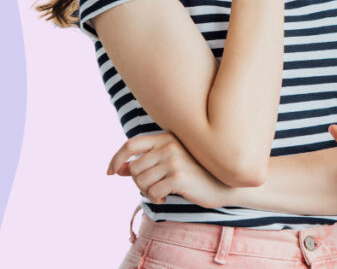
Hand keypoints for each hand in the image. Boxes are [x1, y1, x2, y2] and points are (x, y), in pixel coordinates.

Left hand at [107, 132, 229, 209]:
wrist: (226, 184)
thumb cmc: (197, 172)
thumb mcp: (172, 161)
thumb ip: (147, 161)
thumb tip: (117, 169)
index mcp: (167, 137)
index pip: (131, 144)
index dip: (116, 158)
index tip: (110, 172)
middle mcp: (169, 145)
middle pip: (134, 168)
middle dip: (138, 182)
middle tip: (153, 186)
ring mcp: (174, 160)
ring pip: (140, 182)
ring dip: (147, 191)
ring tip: (162, 191)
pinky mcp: (178, 177)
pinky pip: (152, 192)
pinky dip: (156, 198)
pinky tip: (167, 197)